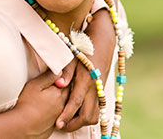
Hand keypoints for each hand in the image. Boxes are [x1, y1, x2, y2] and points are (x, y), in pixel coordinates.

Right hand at [13, 70, 69, 138]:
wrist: (24, 126)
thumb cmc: (27, 104)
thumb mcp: (35, 85)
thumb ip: (48, 77)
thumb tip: (60, 70)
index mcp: (58, 93)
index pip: (67, 81)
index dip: (65, 75)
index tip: (62, 72)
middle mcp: (62, 104)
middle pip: (69, 91)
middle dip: (66, 85)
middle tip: (61, 80)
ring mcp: (60, 114)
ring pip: (67, 102)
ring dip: (65, 96)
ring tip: (57, 92)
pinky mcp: (56, 122)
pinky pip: (63, 111)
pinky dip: (62, 106)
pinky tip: (54, 104)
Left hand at [55, 8, 115, 130]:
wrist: (104, 36)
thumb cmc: (85, 43)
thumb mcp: (73, 53)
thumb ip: (66, 70)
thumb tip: (59, 85)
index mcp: (86, 77)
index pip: (75, 102)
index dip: (66, 115)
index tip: (58, 124)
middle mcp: (95, 85)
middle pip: (88, 115)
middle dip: (74, 124)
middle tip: (61, 125)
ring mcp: (100, 87)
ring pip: (96, 114)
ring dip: (83, 120)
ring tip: (69, 120)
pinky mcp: (103, 87)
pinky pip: (98, 106)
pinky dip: (89, 113)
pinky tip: (79, 112)